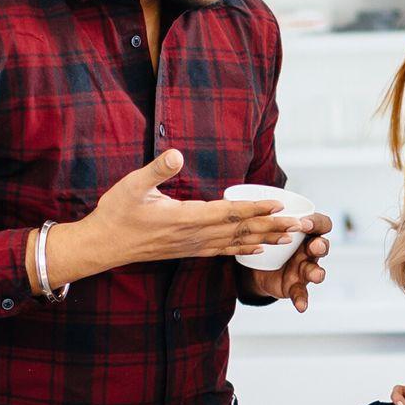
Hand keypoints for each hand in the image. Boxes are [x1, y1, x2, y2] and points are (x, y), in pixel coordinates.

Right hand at [52, 151, 310, 279]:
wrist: (103, 246)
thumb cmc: (116, 212)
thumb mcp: (131, 185)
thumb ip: (157, 169)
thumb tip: (177, 153)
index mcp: (185, 217)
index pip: (228, 212)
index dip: (255, 208)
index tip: (279, 204)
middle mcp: (194, 235)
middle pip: (241, 231)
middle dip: (272, 227)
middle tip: (301, 225)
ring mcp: (193, 246)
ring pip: (236, 243)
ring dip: (264, 239)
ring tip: (290, 238)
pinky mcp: (189, 251)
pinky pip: (223, 251)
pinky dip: (243, 249)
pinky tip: (258, 249)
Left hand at [245, 213, 332, 310]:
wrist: (257, 266)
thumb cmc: (266, 240)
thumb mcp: (265, 226)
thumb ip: (261, 215)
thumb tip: (234, 194)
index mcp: (305, 232)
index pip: (322, 224)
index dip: (316, 223)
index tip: (303, 223)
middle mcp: (309, 250)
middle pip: (322, 246)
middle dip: (321, 246)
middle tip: (315, 247)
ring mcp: (304, 269)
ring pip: (316, 270)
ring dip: (317, 272)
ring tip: (315, 275)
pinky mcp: (297, 286)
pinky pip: (302, 293)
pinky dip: (302, 300)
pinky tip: (301, 307)